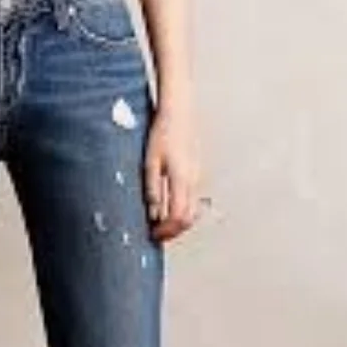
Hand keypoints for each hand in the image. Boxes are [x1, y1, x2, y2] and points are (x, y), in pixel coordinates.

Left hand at [144, 105, 207, 242]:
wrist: (179, 111)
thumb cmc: (163, 132)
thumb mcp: (150, 162)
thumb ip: (153, 189)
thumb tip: (154, 213)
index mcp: (182, 179)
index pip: (178, 216)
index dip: (167, 230)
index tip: (154, 235)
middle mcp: (193, 180)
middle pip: (189, 218)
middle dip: (174, 231)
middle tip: (157, 235)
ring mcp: (196, 177)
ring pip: (193, 210)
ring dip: (178, 222)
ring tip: (161, 224)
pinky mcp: (195, 172)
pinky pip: (192, 199)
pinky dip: (182, 210)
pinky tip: (168, 208)